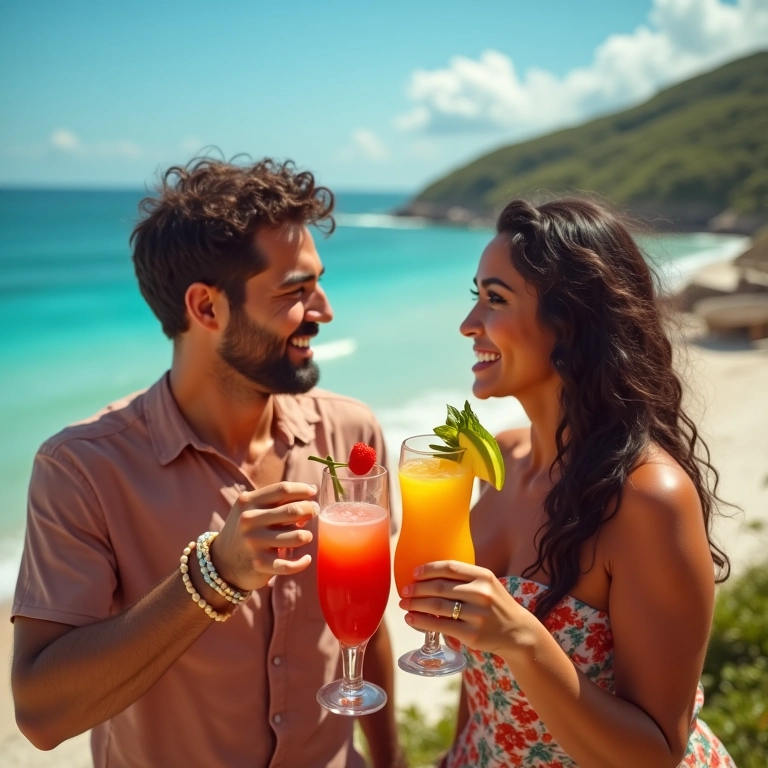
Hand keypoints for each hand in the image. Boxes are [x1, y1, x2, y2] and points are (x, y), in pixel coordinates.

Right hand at [211, 482, 318, 591]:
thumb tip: (312, 491)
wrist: (222, 562)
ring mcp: (253, 542)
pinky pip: (289, 564)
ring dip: (307, 536)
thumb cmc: (247, 530)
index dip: (302, 489)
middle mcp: (249, 520)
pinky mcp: (259, 563)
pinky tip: (305, 558)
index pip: (283, 489)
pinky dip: (302, 562)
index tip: (312, 493)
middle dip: (309, 510)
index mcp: (248, 502)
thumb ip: (276, 500)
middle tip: (313, 513)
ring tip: (305, 536)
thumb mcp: (253, 510)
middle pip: (293, 510)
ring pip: (297, 536)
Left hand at [399, 560, 535, 657]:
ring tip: (404, 604)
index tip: (414, 573)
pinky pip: (440, 626)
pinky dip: (421, 621)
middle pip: (440, 587)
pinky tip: (411, 619)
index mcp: (484, 576)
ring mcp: (477, 614)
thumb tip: (428, 575)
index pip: (450, 567)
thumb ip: (465, 578)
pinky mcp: (472, 634)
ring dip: (416, 604)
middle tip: (404, 591)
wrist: (518, 632)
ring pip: (437, 606)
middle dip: (417, 589)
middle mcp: (481, 593)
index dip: (429, 569)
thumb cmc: (495, 605)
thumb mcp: (487, 584)